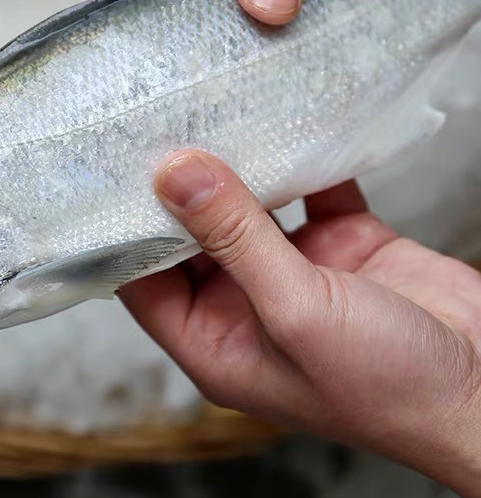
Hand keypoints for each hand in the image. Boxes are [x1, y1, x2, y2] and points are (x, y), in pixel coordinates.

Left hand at [120, 150, 480, 497]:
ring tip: (204, 111)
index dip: (123, 231)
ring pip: (245, 209)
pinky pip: (306, 193)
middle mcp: (243, 305)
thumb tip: (176, 176)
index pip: (142, 283)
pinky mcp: (338, 244)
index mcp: (215, 342)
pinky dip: (299, 162)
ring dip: (234, 168)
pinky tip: (282, 122)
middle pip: (189, 237)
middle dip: (174, 189)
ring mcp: (291, 272)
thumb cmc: (389, 387)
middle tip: (153, 126)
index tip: (108, 174)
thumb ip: (236, 240)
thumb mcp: (297, 312)